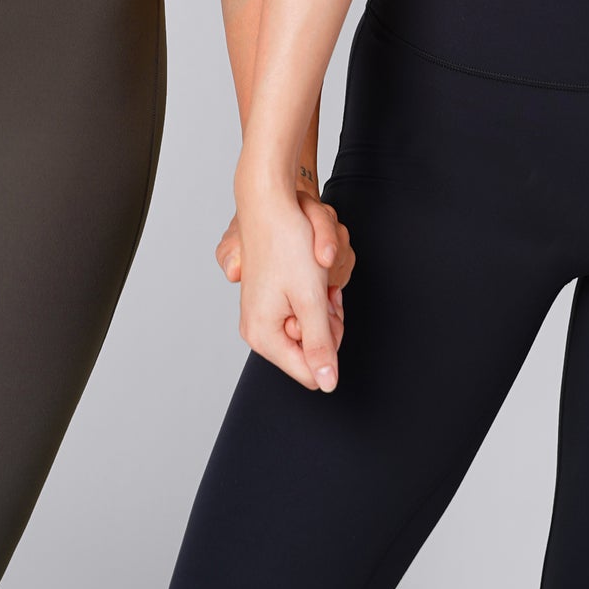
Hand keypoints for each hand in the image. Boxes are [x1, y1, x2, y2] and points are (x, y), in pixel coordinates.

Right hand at [232, 186, 342, 392]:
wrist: (269, 204)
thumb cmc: (287, 246)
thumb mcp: (311, 300)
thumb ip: (320, 346)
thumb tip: (327, 384)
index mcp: (263, 336)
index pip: (310, 371)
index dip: (328, 343)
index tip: (326, 308)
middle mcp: (260, 330)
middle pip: (312, 350)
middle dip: (327, 320)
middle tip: (325, 289)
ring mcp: (265, 315)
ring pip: (312, 327)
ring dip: (323, 303)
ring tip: (318, 275)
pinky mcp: (273, 299)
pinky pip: (305, 309)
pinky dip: (316, 291)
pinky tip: (313, 271)